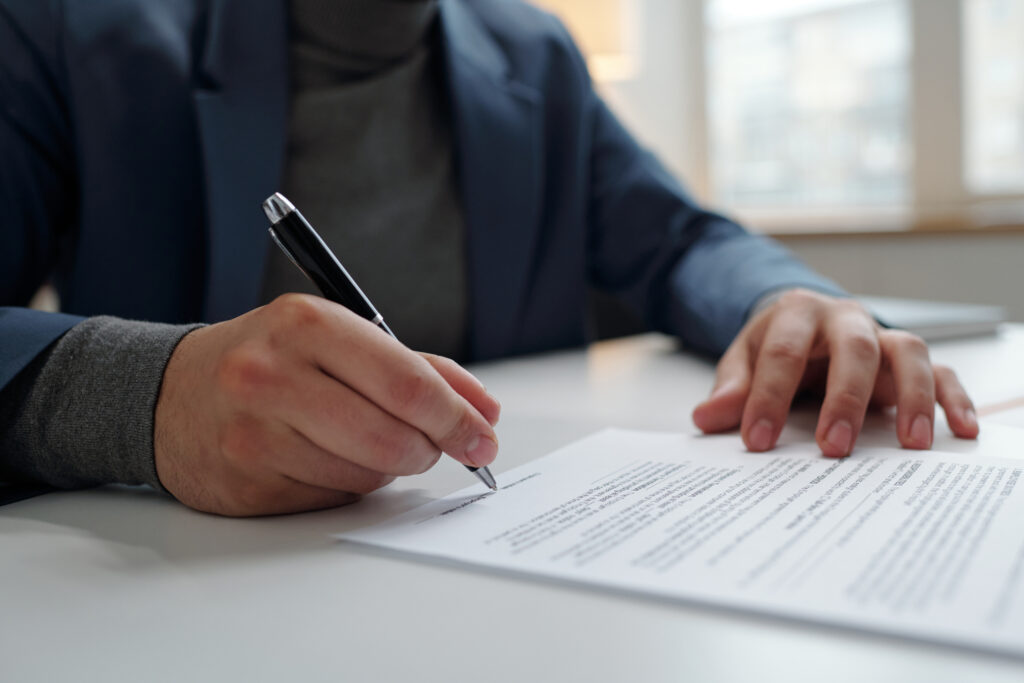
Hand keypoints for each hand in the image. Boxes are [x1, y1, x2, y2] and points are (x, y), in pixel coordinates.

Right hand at [154, 294, 499, 515]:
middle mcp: (272, 375)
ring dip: (389, 467)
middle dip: (432, 449)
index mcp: (306, 324)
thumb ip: (418, 368)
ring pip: (366, 474)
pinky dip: (349, 483)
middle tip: (437, 446)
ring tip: (369, 440)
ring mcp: (253, 433)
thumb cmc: (271, 359)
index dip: (457, 418)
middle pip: (393, 437)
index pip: (407, 383)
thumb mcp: (338, 336)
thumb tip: (483, 410)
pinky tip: (328, 458)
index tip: (483, 436)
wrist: (169, 392)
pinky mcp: (246, 482)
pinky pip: (332, 498)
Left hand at [692, 289, 978, 456]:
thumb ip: (730, 390)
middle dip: (845, 399)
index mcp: (796, 314)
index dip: (769, 398)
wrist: (803, 322)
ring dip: (911, 397)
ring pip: (908, 352)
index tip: (758, 441)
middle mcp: (845, 319)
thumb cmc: (774, 345)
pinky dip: (953, 398)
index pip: (782, 353)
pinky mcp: (907, 359)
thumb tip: (706, 418)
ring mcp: (881, 336)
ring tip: (907, 445)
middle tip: (832, 448)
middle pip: (854, 348)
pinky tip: (957, 431)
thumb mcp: (743, 362)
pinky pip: (940, 371)